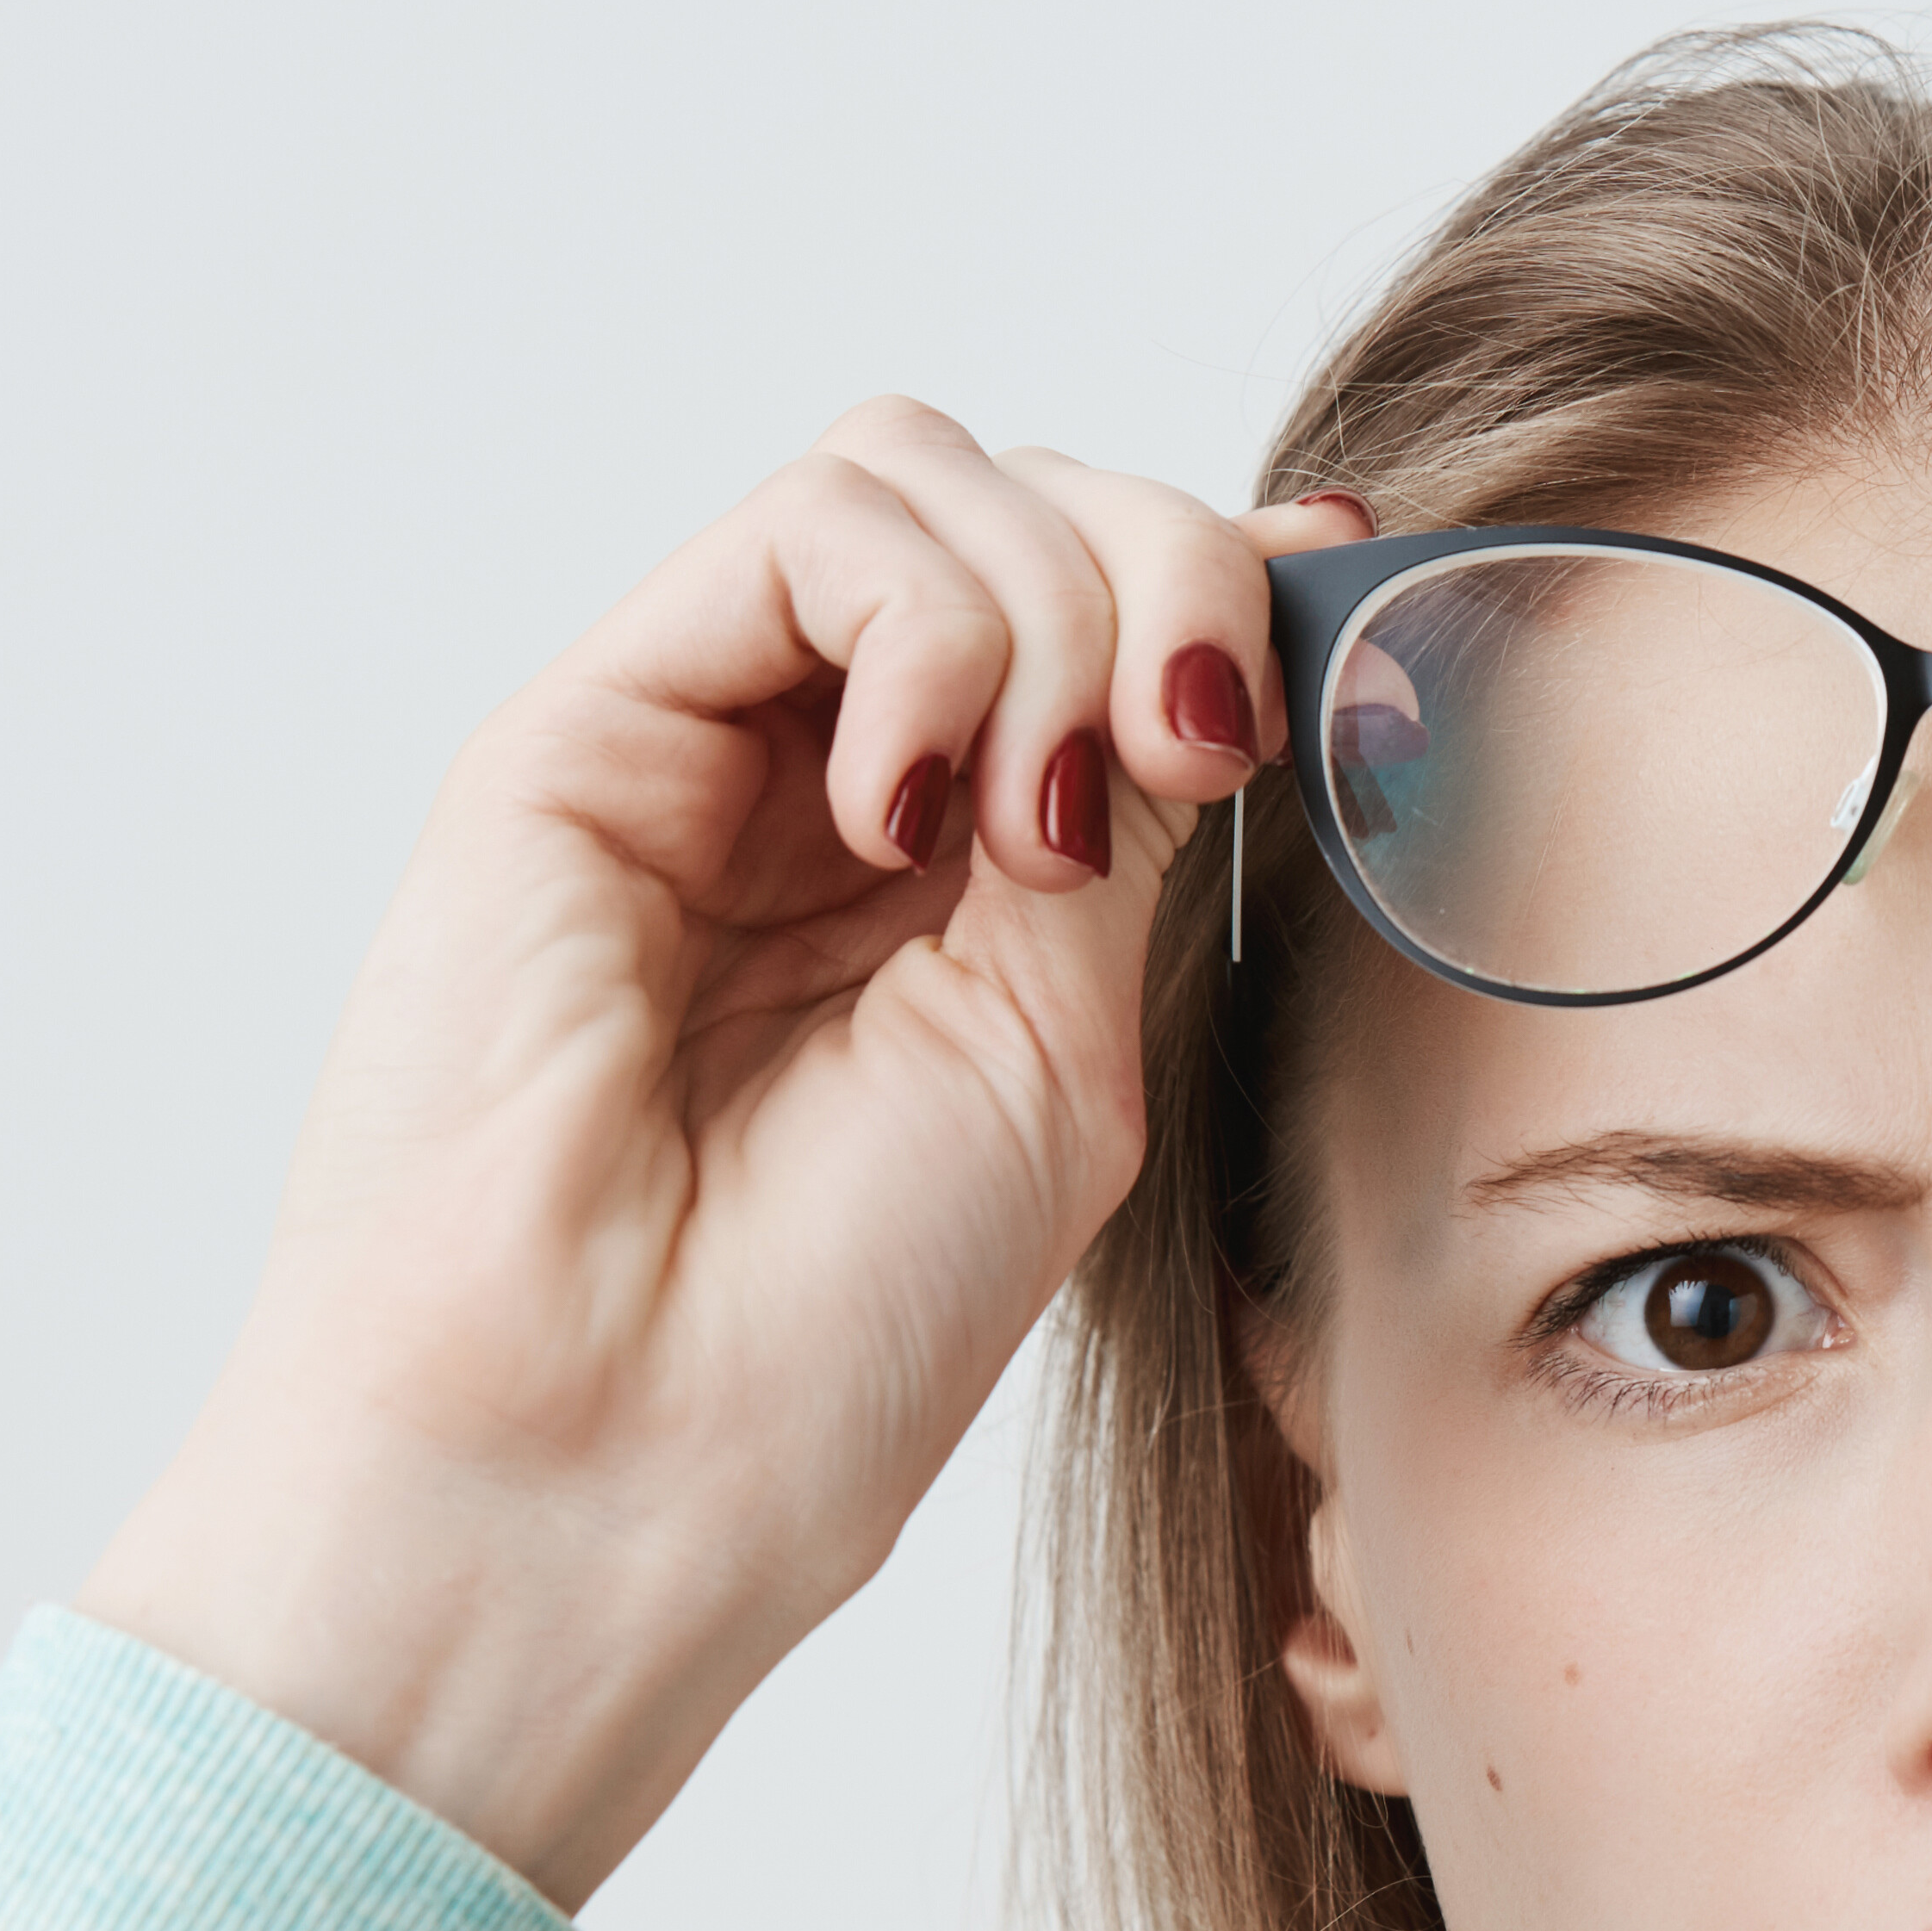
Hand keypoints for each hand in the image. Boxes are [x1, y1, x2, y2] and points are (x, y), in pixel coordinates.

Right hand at [79, 399, 1367, 1906]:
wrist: (618, 1454)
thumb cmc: (829, 1326)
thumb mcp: (1065, 1033)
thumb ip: (1139, 808)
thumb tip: (1269, 577)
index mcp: (960, 868)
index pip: (1111, 606)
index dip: (1235, 573)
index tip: (1344, 596)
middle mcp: (830, 778)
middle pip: (1037, 500)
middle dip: (1168, 582)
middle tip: (1179, 761)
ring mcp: (708, 740)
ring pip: (925, 477)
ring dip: (1049, 615)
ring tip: (1019, 833)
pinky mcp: (587, 723)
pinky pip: (808, 528)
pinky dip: (922, 635)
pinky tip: (901, 821)